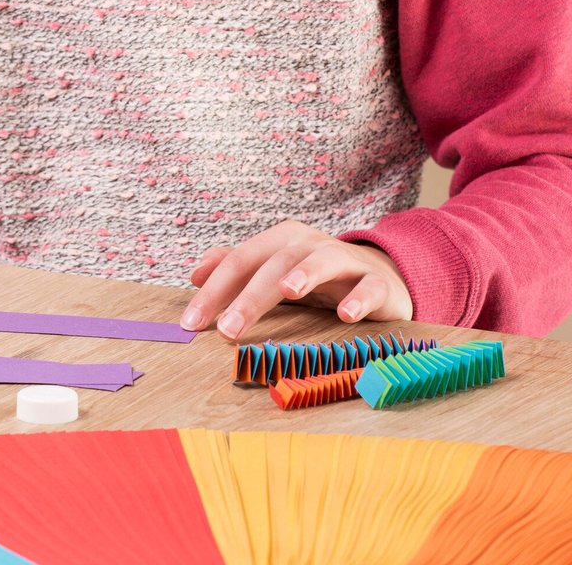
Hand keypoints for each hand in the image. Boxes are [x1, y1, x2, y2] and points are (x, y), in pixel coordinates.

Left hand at [179, 220, 411, 338]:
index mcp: (280, 241)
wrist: (380, 276)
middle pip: (274, 265)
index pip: (240, 262)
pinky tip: (346, 314)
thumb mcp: (273, 270)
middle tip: (227, 330)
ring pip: (322, 262)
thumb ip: (235, 270)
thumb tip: (195, 275)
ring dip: (304, 275)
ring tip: (288, 291)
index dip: (214, 291)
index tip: (191, 323)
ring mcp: (346, 261)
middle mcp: (310, 245)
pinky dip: (359, 299)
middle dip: (249, 297)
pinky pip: (370, 288)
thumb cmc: (316, 278)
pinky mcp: (378, 283)